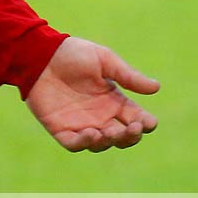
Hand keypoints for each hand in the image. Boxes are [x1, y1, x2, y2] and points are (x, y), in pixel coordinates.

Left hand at [24, 36, 160, 153]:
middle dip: (130, 136)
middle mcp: (101, 116)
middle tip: (133, 128)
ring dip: (109, 141)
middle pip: (122, 136)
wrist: (41, 55)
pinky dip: (84, 143)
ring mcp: (81, 124)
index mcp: (114, 100)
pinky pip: (74, 144)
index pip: (135, 118)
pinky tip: (92, 133)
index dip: (145, 123)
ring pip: (101, 143)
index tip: (149, 123)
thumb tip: (156, 88)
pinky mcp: (60, 129)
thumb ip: (128, 76)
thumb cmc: (75, 54)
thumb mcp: (106, 60)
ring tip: (110, 132)